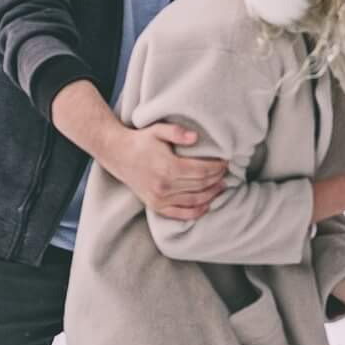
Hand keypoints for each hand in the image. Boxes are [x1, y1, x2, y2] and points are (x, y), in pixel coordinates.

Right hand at [103, 120, 226, 220]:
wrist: (117, 154)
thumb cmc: (140, 140)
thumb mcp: (158, 130)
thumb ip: (177, 132)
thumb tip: (196, 137)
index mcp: (168, 167)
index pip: (202, 171)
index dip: (217, 168)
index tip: (225, 162)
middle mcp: (165, 186)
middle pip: (200, 185)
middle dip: (216, 179)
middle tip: (226, 173)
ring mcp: (160, 198)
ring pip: (194, 200)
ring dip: (211, 195)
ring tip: (221, 187)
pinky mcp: (155, 205)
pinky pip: (180, 214)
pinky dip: (195, 212)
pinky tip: (206, 205)